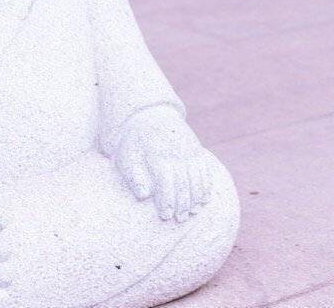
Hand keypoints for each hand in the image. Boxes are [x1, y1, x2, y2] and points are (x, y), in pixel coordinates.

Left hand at [114, 107, 215, 222]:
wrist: (150, 114)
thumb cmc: (135, 141)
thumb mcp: (127, 156)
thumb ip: (134, 176)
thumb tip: (143, 196)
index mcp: (158, 155)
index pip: (166, 182)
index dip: (167, 201)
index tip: (165, 215)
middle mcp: (177, 152)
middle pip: (184, 182)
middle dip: (183, 203)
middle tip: (179, 219)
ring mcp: (189, 150)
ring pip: (197, 177)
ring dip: (196, 197)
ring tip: (192, 212)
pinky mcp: (196, 149)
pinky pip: (205, 169)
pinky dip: (206, 185)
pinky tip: (204, 200)